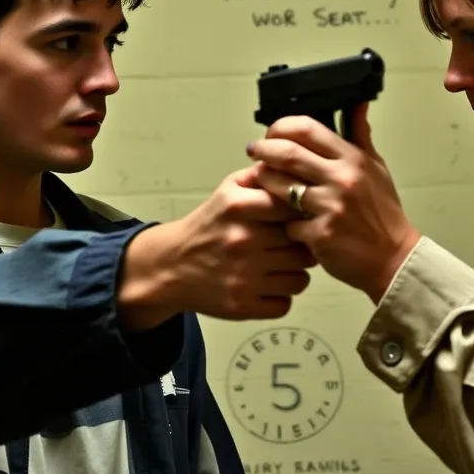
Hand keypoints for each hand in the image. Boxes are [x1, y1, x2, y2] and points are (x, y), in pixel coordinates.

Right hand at [117, 166, 314, 326]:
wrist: (171, 265)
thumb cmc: (208, 225)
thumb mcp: (227, 190)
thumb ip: (260, 176)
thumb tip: (293, 168)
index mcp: (238, 207)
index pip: (293, 205)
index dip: (302, 212)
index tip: (299, 216)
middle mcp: (242, 241)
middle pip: (302, 244)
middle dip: (302, 243)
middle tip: (291, 243)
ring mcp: (243, 277)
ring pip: (301, 277)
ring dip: (295, 272)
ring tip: (280, 264)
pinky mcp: (243, 306)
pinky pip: (286, 304)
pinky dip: (281, 296)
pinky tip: (269, 283)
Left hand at [245, 104, 419, 303]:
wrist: (393, 257)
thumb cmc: (383, 212)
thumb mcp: (376, 168)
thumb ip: (360, 135)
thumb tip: (357, 103)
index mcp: (353, 159)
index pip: (307, 129)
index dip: (281, 127)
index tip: (271, 133)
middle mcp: (341, 179)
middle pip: (286, 154)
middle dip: (262, 149)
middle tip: (253, 151)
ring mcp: (330, 208)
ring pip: (279, 186)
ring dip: (264, 181)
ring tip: (260, 180)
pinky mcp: (320, 235)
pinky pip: (287, 222)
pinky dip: (281, 221)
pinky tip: (281, 221)